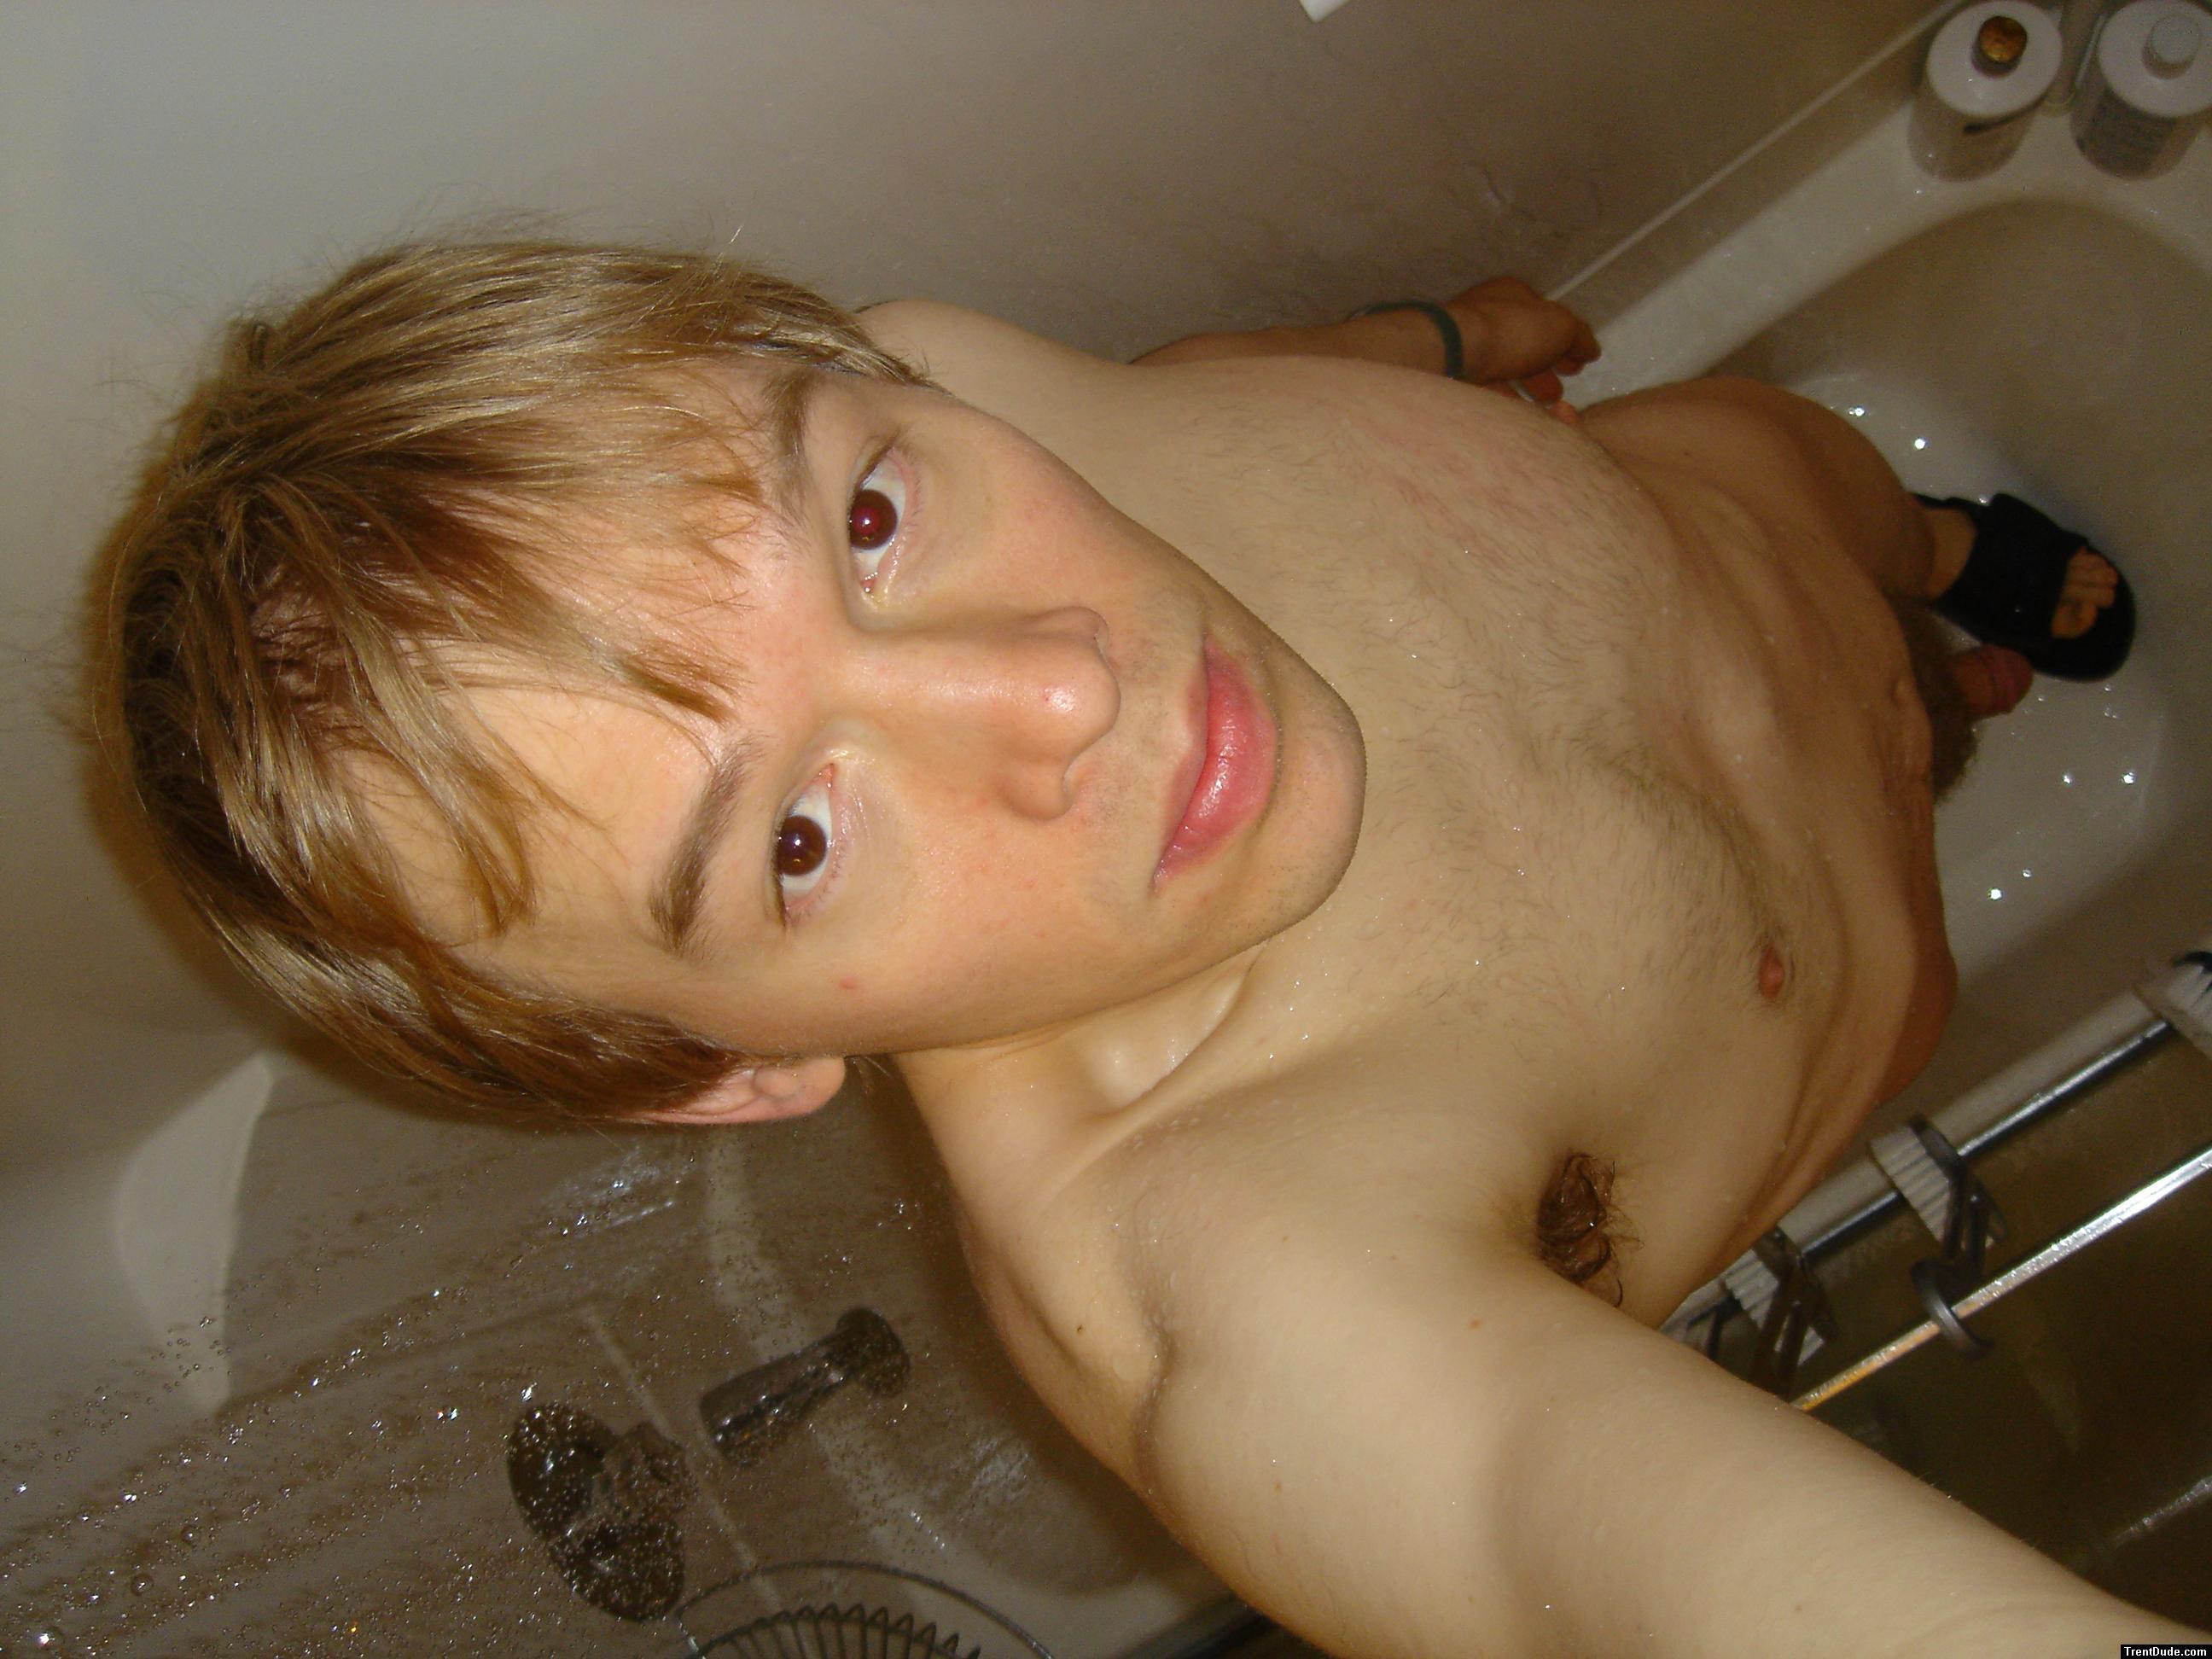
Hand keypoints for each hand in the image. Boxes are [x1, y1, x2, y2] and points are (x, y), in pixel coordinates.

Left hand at [1446, 277, 1599, 414]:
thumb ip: (1578, 336)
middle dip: (1546, 367)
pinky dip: (1505, 401)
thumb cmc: (1512, 330)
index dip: (1564, 339)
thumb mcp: (1559, 326)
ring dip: (1527, 386)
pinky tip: (1521, 417)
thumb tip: (1591, 350)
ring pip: (1503, 368)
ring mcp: (1466, 346)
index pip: (1542, 315)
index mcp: (1510, 295)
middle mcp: (1485, 316)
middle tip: (1561, 390)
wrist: (1453, 353)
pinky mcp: (1453, 374)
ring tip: (1546, 406)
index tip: (1579, 364)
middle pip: (1523, 343)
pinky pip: (1484, 389)